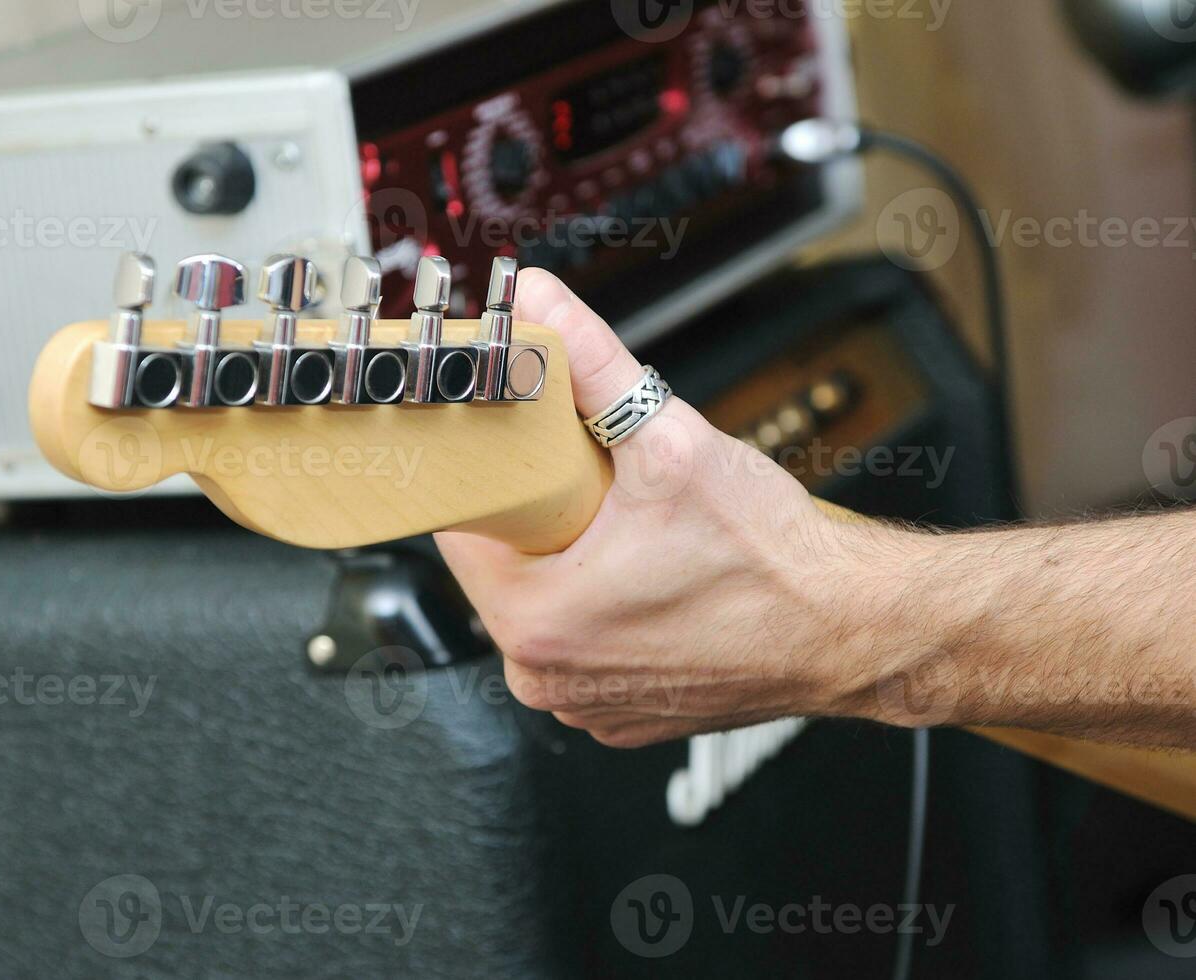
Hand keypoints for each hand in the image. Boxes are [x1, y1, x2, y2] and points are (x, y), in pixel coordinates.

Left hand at [435, 270, 903, 747]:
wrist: (853, 630)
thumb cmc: (774, 560)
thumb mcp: (671, 441)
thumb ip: (593, 364)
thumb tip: (540, 302)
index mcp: (535, 622)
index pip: (463, 529)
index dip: (493, 479)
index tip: (522, 456)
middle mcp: (547, 678)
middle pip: (502, 568)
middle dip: (540, 519)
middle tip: (594, 490)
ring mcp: (582, 705)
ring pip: (544, 606)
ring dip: (571, 565)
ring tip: (629, 536)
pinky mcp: (618, 714)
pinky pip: (585, 646)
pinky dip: (605, 610)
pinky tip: (649, 582)